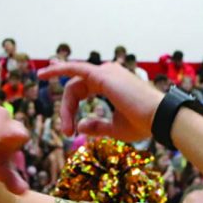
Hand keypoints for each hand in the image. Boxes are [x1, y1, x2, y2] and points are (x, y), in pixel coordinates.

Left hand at [38, 62, 162, 140]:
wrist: (159, 119)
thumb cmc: (143, 124)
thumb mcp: (115, 128)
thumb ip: (97, 126)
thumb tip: (80, 126)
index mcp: (111, 83)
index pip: (81, 91)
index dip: (71, 110)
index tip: (70, 131)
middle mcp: (108, 73)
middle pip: (75, 88)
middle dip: (67, 111)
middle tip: (66, 132)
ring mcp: (106, 71)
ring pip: (74, 86)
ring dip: (66, 108)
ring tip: (66, 128)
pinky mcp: (103, 75)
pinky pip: (75, 69)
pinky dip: (58, 70)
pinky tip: (43, 75)